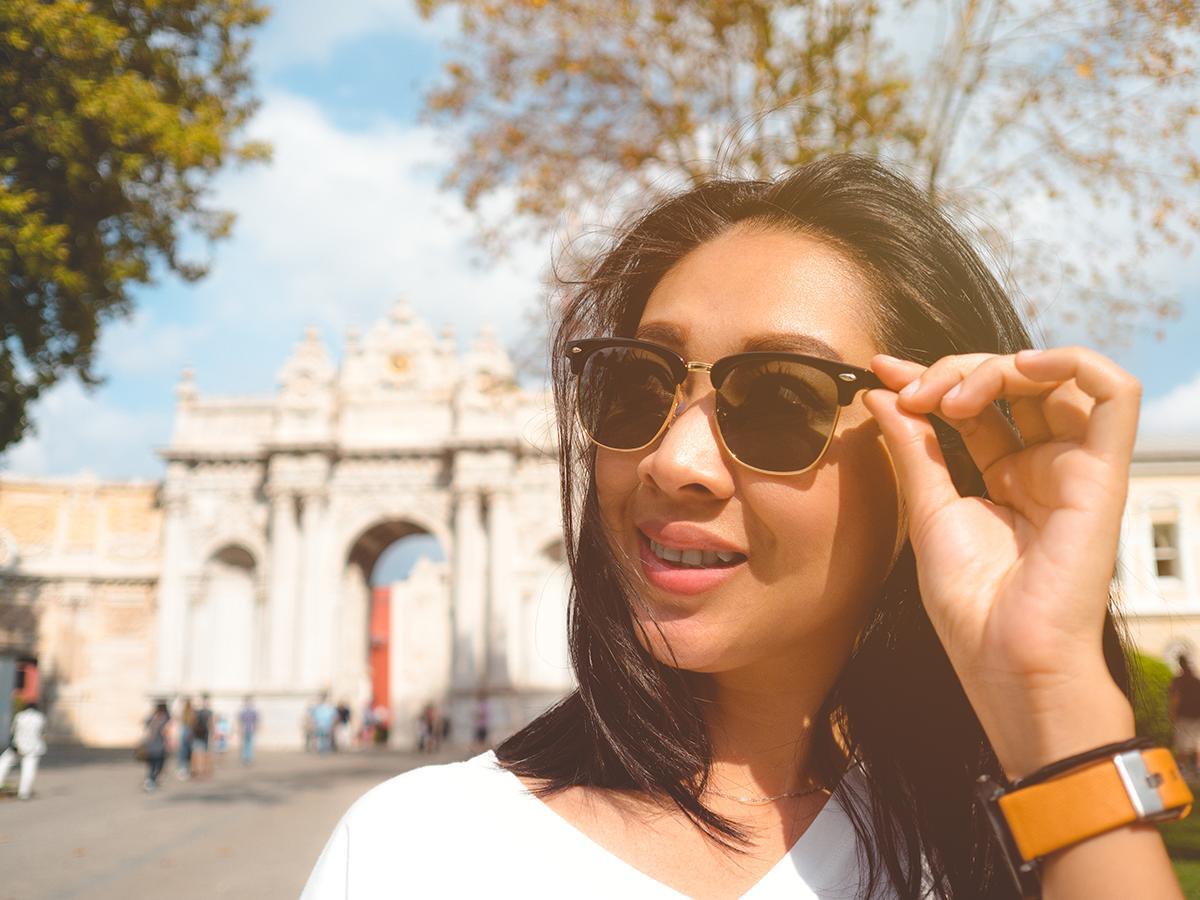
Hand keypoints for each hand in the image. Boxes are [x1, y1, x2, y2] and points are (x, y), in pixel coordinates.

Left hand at [861, 346, 1140, 775]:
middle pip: (1013, 382)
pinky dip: (1072, 362)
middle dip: (957, 370)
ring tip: (951, 397)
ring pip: (1057, 376)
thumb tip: (882, 393)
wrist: (1003, 657)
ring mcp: (1075, 466)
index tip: (881, 371)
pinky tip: (1020, 366)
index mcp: (1006, 476)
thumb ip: (912, 447)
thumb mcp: (926, 509)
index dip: (931, 377)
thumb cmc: (970, 603)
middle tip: (914, 395)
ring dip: (998, 365)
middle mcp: (1044, 466)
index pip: (975, 403)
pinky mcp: (1103, 472)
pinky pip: (1115, 394)